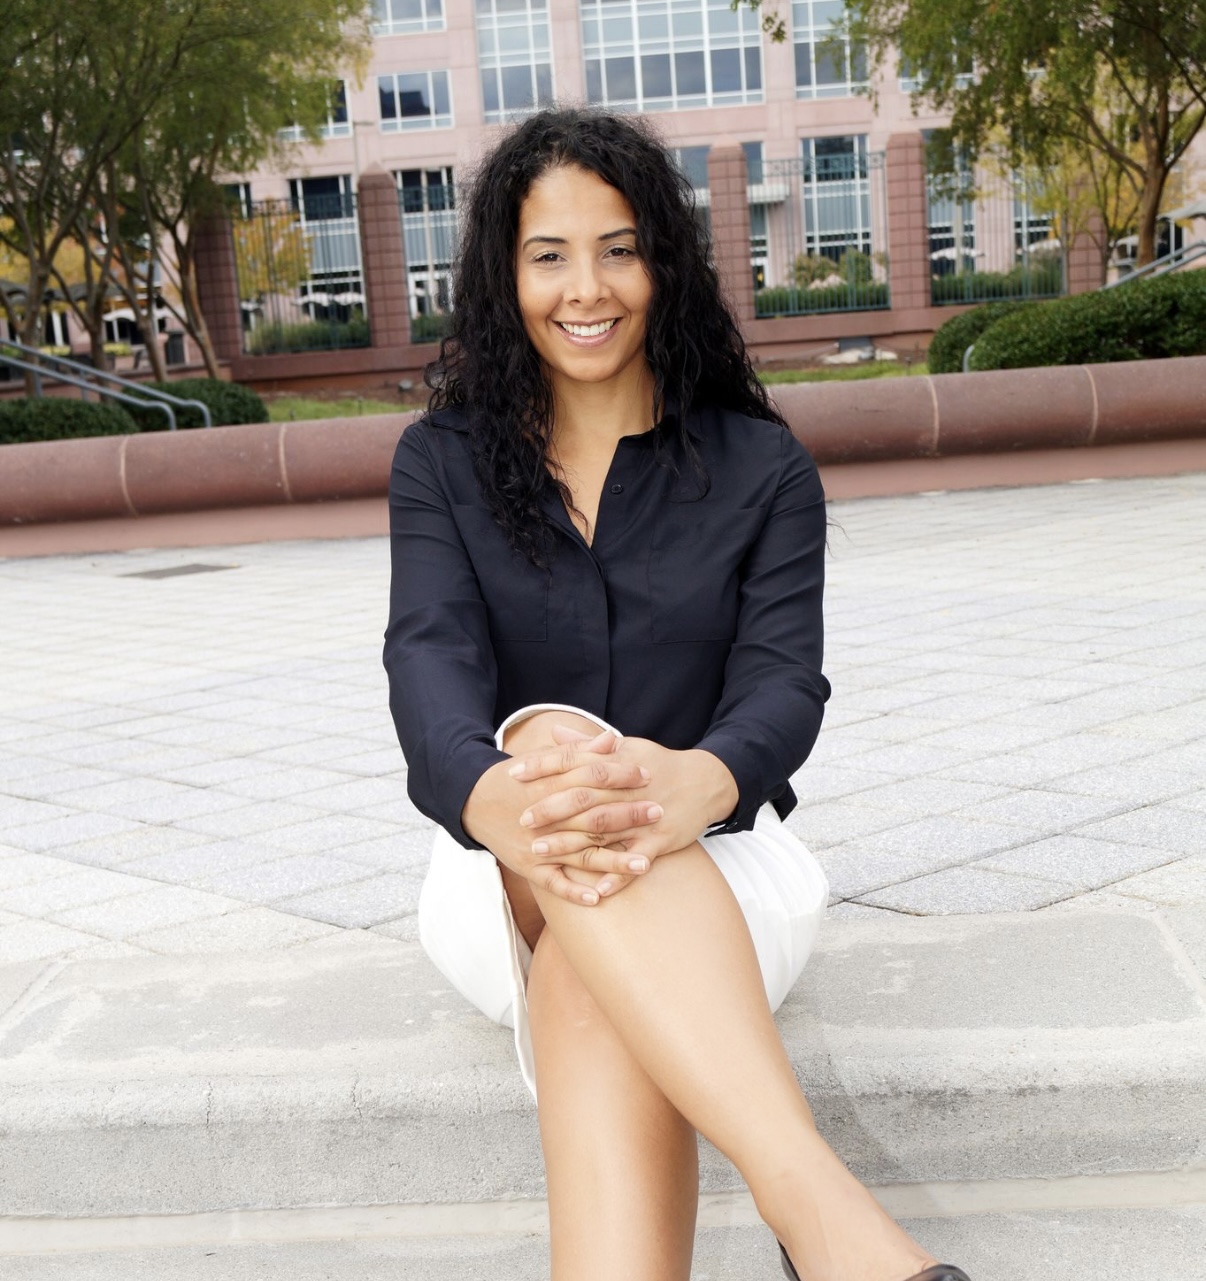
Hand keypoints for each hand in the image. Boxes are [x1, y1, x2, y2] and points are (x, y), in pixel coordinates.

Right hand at [461, 728, 660, 905]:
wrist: (473, 801)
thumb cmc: (515, 778)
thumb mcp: (544, 760)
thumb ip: (580, 752)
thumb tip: (613, 739)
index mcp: (550, 784)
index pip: (591, 777)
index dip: (620, 775)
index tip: (647, 775)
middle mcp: (546, 816)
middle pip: (592, 815)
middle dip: (627, 815)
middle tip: (658, 813)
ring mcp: (538, 844)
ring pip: (580, 855)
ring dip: (613, 861)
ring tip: (645, 863)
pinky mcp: (528, 867)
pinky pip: (553, 883)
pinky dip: (574, 892)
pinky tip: (598, 898)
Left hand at [509, 733, 738, 882]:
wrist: (706, 782)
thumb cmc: (659, 763)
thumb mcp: (626, 746)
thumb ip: (587, 744)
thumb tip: (555, 732)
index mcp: (616, 762)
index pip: (573, 760)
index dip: (543, 765)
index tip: (514, 772)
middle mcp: (626, 788)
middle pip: (582, 797)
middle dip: (550, 808)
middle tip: (522, 818)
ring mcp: (643, 816)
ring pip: (601, 830)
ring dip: (569, 842)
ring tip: (540, 851)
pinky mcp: (660, 840)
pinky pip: (635, 861)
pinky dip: (616, 875)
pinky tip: (594, 890)